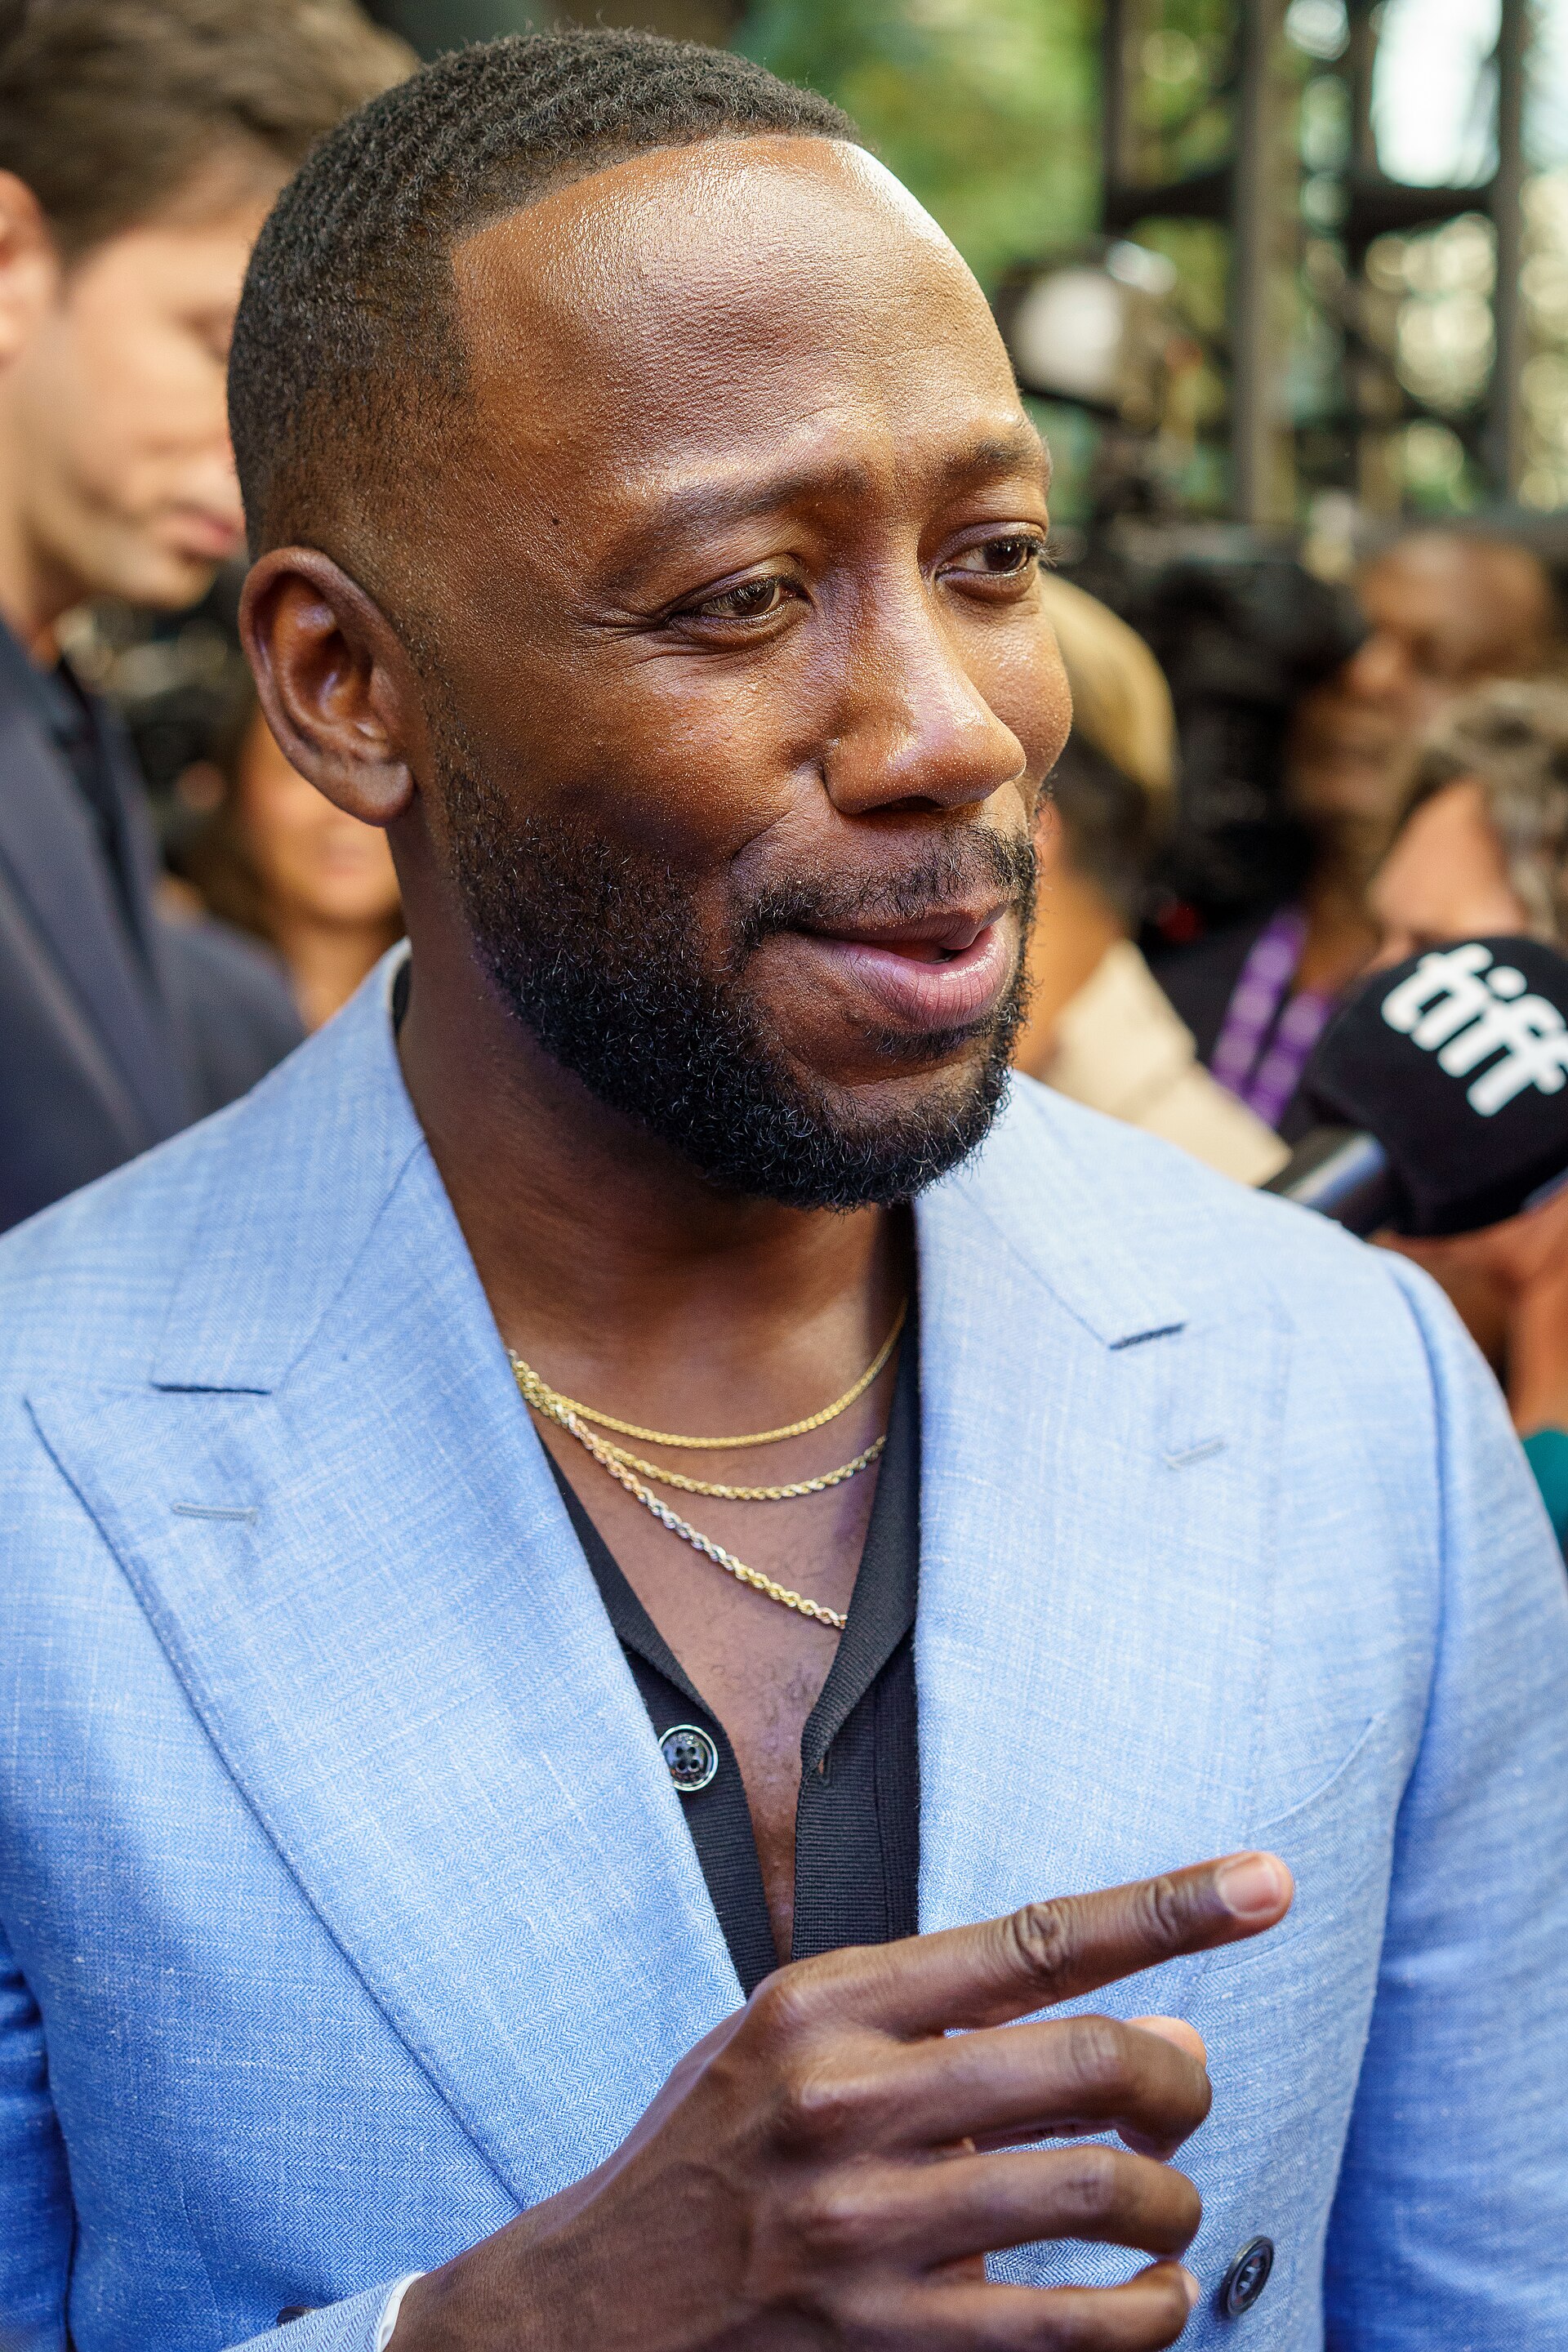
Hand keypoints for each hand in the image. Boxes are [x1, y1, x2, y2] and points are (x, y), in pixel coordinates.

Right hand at [395, 1851, 1290, 2351]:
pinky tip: (1149, 2295)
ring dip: (1172, 2198)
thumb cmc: (720, 2152)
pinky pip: (1079, 2329)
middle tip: (1184, 2097)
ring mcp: (868, 2230)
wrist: (595, 2308)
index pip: (1036, 1938)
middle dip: (1182, 2080)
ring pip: (1105, 2194)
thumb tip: (1159, 2022)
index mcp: (827, 2003)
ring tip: (1162, 2201)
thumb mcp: (798, 2039)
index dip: (1168, 1908)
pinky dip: (1150, 2311)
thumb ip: (955, 2020)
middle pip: (1097, 2064)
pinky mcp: (890, 2342)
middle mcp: (847, 2102)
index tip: (1267, 1883)